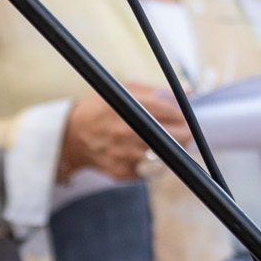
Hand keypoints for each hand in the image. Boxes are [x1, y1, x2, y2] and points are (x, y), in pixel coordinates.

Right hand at [58, 83, 190, 180]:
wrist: (71, 136)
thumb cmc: (100, 109)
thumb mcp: (123, 90)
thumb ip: (157, 91)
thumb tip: (189, 91)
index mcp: (124, 106)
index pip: (167, 110)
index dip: (181, 114)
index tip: (184, 116)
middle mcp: (123, 130)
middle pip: (170, 136)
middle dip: (184, 134)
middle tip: (186, 132)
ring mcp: (122, 153)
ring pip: (163, 156)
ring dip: (169, 150)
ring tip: (166, 143)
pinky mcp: (120, 171)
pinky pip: (148, 170)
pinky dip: (151, 163)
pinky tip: (144, 154)